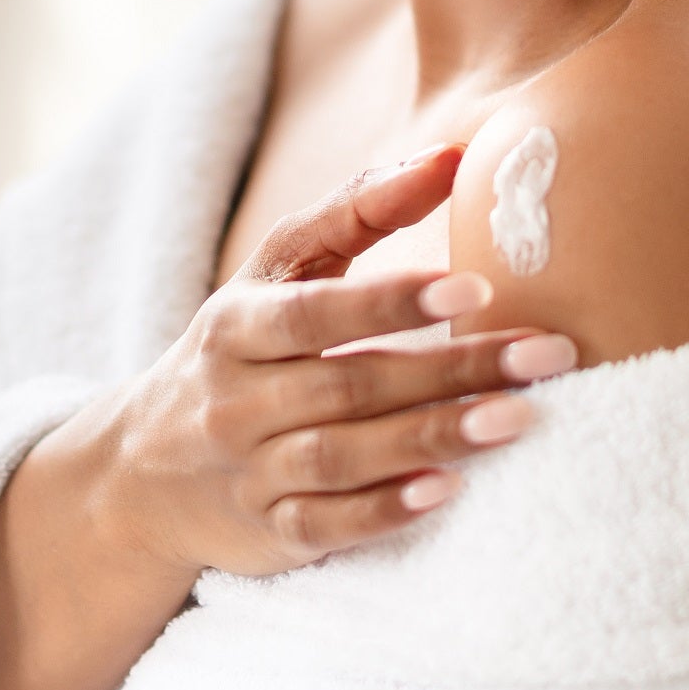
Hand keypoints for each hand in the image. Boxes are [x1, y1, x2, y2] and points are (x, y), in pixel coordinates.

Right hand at [86, 142, 577, 577]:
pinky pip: (323, 526)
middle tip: (543, 355)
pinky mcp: (268, 533)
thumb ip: (357, 211)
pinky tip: (445, 490)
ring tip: (516, 419)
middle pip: (349, 383)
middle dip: (452, 368)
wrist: (144, 470)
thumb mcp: (276, 272)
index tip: (473, 286)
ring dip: (433, 437)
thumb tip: (451, 156)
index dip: (388, 300)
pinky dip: (382, 512)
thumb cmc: (241, 346)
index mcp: (238, 324)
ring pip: (343, 456)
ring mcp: (250, 470)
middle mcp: (238, 399)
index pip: (313, 311)